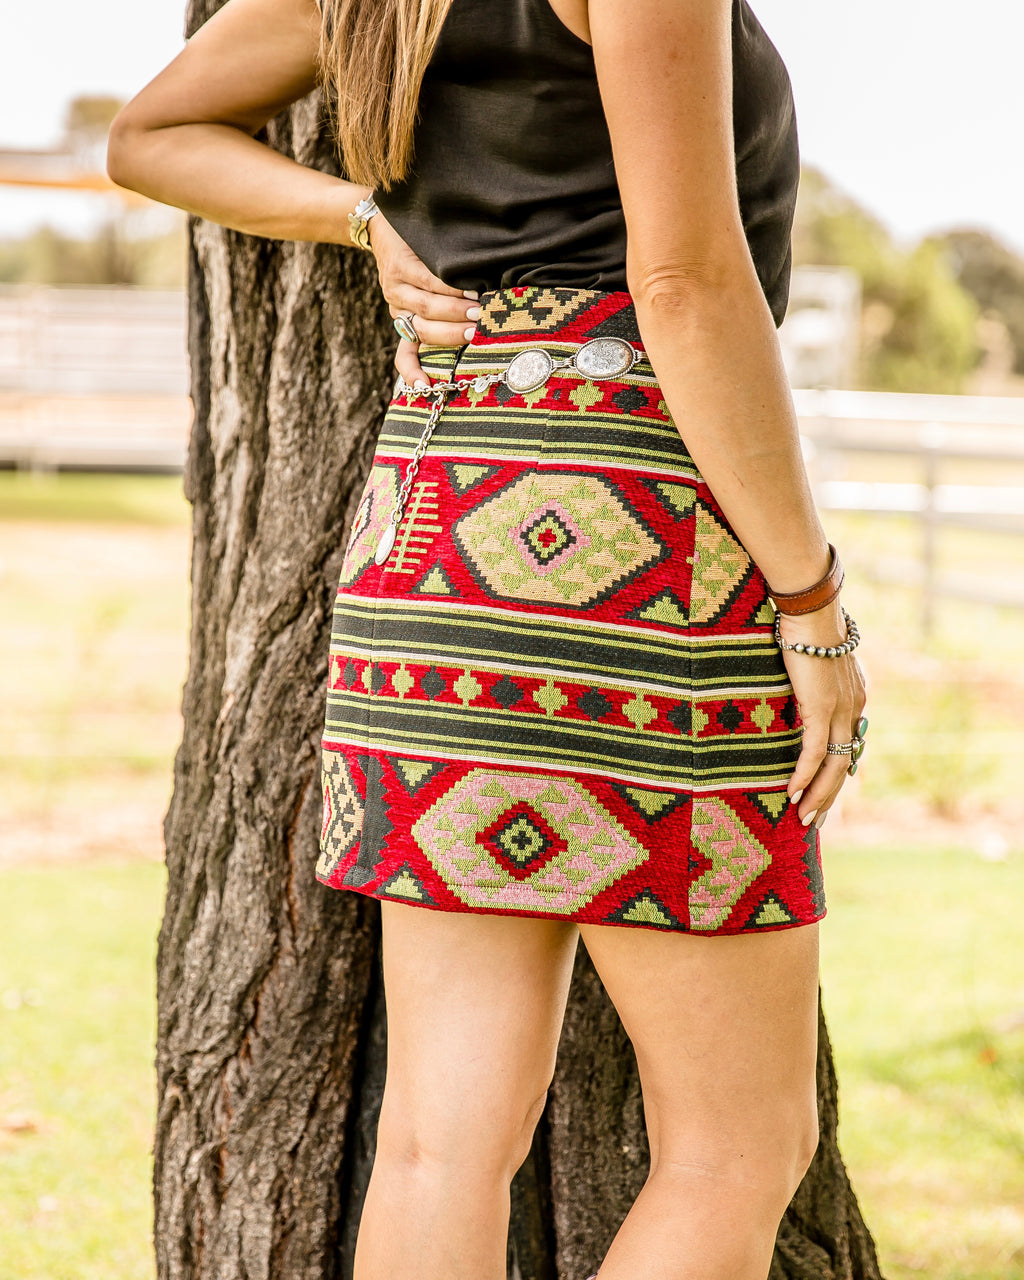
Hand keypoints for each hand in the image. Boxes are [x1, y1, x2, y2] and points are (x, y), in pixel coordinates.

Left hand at [366, 211, 480, 388]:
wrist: (385, 224)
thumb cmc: (416, 261)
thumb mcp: (424, 293)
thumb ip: (442, 316)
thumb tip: (481, 333)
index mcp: (405, 323)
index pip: (405, 356)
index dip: (413, 372)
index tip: (426, 388)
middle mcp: (398, 309)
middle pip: (426, 331)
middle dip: (454, 333)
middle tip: (480, 330)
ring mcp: (395, 288)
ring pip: (427, 306)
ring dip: (455, 310)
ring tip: (479, 309)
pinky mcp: (399, 266)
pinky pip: (427, 279)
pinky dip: (449, 285)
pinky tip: (468, 286)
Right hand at [779, 598, 868, 829]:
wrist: (812, 609)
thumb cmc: (808, 628)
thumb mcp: (817, 661)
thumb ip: (816, 681)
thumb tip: (804, 687)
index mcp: (855, 699)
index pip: (850, 746)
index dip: (838, 775)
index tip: (823, 795)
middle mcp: (854, 709)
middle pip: (846, 764)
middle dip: (829, 797)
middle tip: (814, 821)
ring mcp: (840, 710)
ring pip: (834, 766)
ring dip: (818, 796)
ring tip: (803, 818)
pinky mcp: (821, 708)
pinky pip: (814, 752)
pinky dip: (803, 775)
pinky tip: (791, 793)